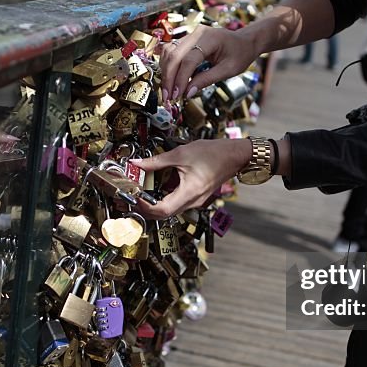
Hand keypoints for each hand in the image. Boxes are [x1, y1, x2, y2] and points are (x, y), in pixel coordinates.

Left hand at [130, 139, 251, 217]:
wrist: (234, 155)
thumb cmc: (214, 154)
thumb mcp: (181, 154)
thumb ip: (157, 161)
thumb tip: (137, 164)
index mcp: (190, 192)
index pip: (162, 210)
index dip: (145, 207)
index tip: (134, 198)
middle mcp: (193, 202)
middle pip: (164, 213)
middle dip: (146, 207)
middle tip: (132, 197)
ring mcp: (195, 201)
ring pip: (170, 208)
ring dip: (155, 202)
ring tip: (141, 190)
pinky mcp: (196, 197)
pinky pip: (177, 201)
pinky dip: (165, 195)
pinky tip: (157, 185)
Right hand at [160, 26, 255, 101]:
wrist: (244, 42)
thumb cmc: (241, 54)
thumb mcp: (229, 70)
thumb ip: (207, 79)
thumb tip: (188, 92)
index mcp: (210, 38)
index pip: (189, 59)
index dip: (181, 78)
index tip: (177, 95)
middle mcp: (196, 33)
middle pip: (174, 55)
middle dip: (169, 77)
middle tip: (167, 97)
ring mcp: (190, 35)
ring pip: (169, 52)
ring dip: (166, 72)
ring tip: (168, 91)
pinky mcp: (187, 40)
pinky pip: (171, 52)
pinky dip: (168, 66)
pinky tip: (169, 80)